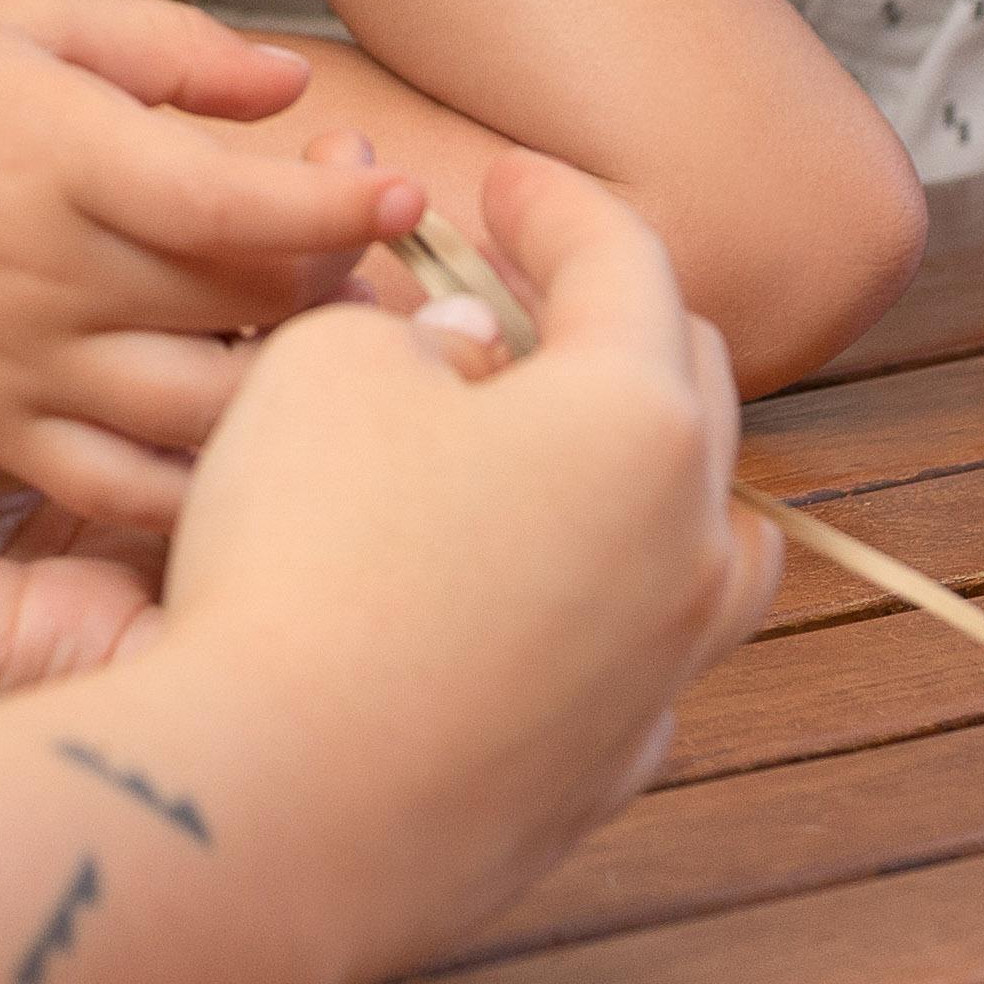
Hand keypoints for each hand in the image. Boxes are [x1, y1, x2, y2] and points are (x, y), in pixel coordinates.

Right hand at [0, 0, 415, 533]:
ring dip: (293, 393)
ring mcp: (15, 372)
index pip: (242, 210)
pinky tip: (251, 450)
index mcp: (57, 155)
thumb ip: (163, 47)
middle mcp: (45, 276)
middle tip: (372, 256)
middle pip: (247, 314)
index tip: (405, 192)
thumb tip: (295, 95)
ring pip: (207, 417)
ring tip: (328, 349)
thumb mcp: (12, 10)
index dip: (346, 211)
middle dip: (341, 289)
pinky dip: (206, 485)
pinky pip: (126, 491)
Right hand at [148, 156, 781, 978]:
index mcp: (636, 419)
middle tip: (522, 289)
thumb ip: (413, 330)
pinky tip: (525, 598)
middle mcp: (687, 545)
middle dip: (608, 321)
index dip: (555, 203)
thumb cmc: (301, 561)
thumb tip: (465, 356)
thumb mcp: (324, 372)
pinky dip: (600, 601)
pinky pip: (637, 655)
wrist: (279, 808)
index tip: (501, 176)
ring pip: (704, 540)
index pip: (623, 262)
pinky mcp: (607, 773)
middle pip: (685, 391)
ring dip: (643, 472)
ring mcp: (661, 673)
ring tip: (561, 450)